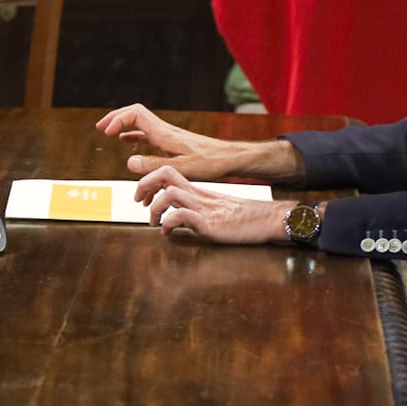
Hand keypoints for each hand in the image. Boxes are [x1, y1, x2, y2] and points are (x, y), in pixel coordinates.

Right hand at [97, 102, 303, 182]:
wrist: (230, 158)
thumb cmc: (211, 164)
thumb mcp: (182, 168)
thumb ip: (154, 165)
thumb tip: (128, 161)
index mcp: (165, 133)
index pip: (135, 114)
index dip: (118, 120)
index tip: (107, 134)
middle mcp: (165, 130)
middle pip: (135, 113)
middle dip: (115, 117)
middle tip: (100, 127)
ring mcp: (168, 134)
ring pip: (140, 121)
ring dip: (122, 123)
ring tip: (107, 131)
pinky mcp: (172, 141)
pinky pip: (146, 131)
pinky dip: (132, 132)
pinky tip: (126, 140)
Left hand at [133, 164, 296, 243]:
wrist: (267, 219)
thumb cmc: (242, 217)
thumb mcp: (212, 209)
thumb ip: (192, 209)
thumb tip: (172, 218)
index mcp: (197, 190)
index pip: (167, 172)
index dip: (148, 180)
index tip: (142, 197)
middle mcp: (197, 195)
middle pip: (165, 173)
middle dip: (144, 184)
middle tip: (139, 202)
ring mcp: (203, 208)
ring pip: (169, 194)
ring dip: (155, 208)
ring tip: (156, 222)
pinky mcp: (209, 223)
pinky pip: (182, 216)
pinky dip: (169, 224)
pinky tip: (169, 233)